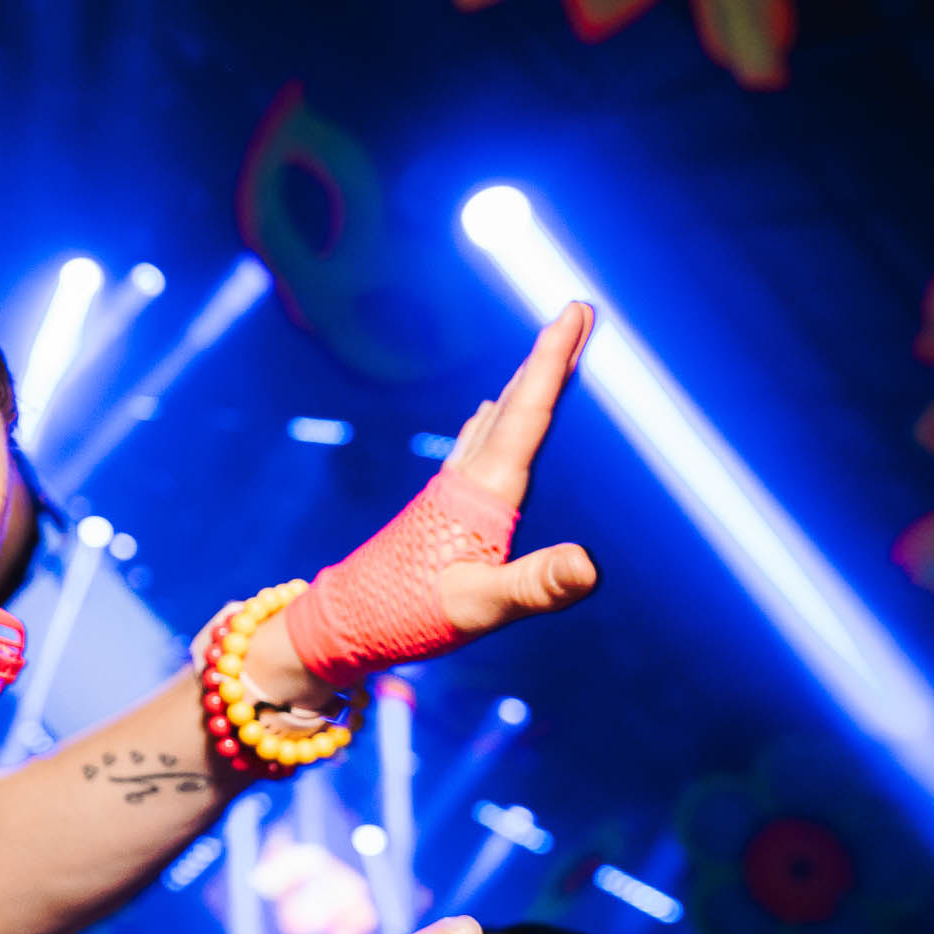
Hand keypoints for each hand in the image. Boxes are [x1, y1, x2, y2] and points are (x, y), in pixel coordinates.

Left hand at [436, 301, 598, 634]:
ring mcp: (450, 491)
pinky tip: (488, 416)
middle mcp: (468, 481)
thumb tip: (590, 565)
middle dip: (548, 357)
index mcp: (485, 493)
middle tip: (577, 310)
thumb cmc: (410, 615)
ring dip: (524, 384)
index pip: (528, 414)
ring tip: (547, 354)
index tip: (576, 312)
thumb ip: (536, 584)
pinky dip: (495, 421)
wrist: (344, 622)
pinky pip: (476, 447)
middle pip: (515, 405)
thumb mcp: (481, 605)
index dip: (554, 361)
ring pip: (495, 422)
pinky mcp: (439, 507)